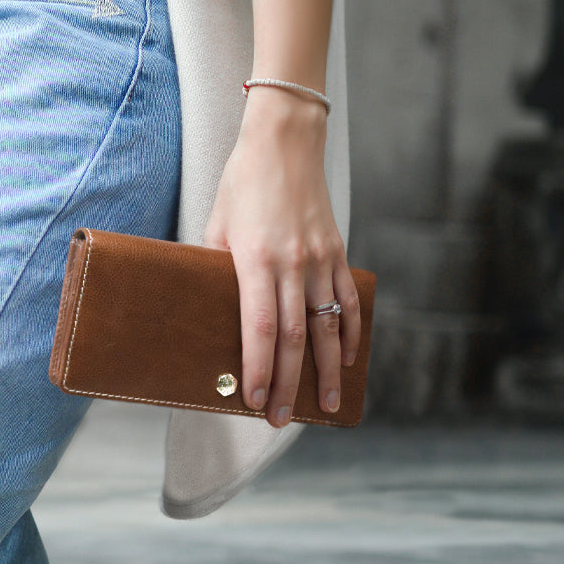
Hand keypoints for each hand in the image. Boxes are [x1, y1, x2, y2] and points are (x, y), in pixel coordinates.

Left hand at [202, 89, 360, 426]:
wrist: (285, 143)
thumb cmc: (243, 184)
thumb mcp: (216, 225)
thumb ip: (216, 269)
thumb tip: (211, 311)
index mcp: (256, 258)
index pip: (260, 326)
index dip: (259, 367)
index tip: (254, 400)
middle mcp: (293, 263)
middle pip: (295, 337)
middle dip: (289, 384)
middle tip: (280, 420)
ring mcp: (320, 258)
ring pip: (329, 326)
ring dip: (328, 371)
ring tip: (327, 406)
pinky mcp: (338, 251)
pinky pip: (349, 300)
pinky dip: (352, 333)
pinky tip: (348, 361)